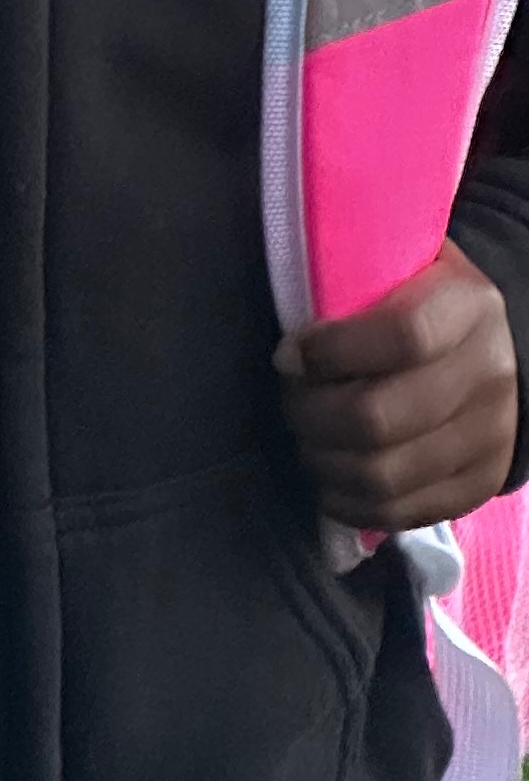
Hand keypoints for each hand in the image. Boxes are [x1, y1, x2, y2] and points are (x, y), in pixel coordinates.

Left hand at [278, 241, 521, 533]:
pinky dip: (347, 502)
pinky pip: (400, 513)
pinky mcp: (478, 484)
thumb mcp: (396, 267)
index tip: (289, 356)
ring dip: (321, 461)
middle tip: (291, 400)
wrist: (491, 349)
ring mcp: (491, 436)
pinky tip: (329, 477)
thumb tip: (290, 344)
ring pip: (381, 474)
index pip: (401, 338)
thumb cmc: (415, 300)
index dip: (329, 352)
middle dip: (309, 414)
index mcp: (468, 307)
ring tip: (307, 438)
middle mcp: (490, 374)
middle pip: (378, 418)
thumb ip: (351, 283)